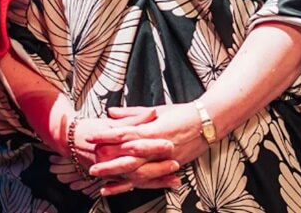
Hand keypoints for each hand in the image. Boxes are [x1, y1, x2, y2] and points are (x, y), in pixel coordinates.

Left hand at [87, 103, 208, 194]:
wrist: (209, 121)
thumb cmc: (183, 113)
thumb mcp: (157, 110)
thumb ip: (132, 114)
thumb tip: (111, 113)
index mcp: (154, 130)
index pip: (125, 134)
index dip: (107, 137)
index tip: (90, 137)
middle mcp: (158, 147)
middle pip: (130, 159)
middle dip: (109, 165)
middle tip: (92, 168)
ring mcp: (166, 160)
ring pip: (139, 173)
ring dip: (120, 179)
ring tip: (102, 184)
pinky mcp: (172, 167)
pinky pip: (152, 179)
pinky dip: (137, 186)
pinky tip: (123, 189)